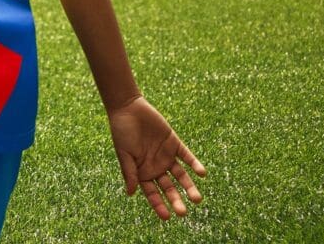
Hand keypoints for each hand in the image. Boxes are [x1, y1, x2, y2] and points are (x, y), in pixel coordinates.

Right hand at [107, 96, 205, 219]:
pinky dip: (195, 164)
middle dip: (176, 200)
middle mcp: (157, 167)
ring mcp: (166, 156)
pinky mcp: (174, 143)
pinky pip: (186, 156)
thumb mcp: (124, 153)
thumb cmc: (121, 131)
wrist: (128, 107)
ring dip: (189, 187)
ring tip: (197, 198)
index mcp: (143, 172)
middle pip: (169, 188)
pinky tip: (202, 173)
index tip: (167, 217)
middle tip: (183, 212)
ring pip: (181, 175)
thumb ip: (130, 172)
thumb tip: (131, 194)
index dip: (159, 205)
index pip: (153, 193)